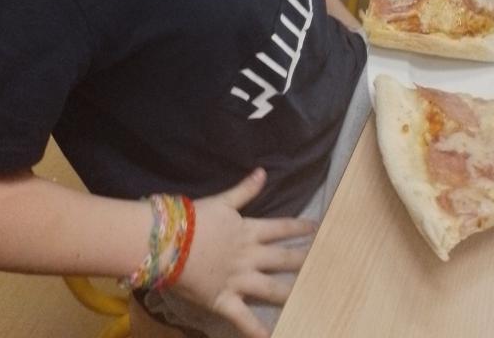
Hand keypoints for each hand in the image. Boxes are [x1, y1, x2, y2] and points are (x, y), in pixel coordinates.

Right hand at [176, 169, 314, 337]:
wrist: (167, 244)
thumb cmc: (193, 220)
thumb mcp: (222, 202)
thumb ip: (245, 190)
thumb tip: (263, 172)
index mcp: (249, 231)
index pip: (281, 228)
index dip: (301, 228)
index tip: (318, 229)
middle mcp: (249, 256)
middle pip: (283, 259)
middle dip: (305, 261)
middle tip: (326, 264)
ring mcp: (238, 280)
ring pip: (271, 288)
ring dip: (290, 293)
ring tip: (310, 298)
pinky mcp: (223, 300)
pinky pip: (243, 318)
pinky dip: (256, 330)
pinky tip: (272, 336)